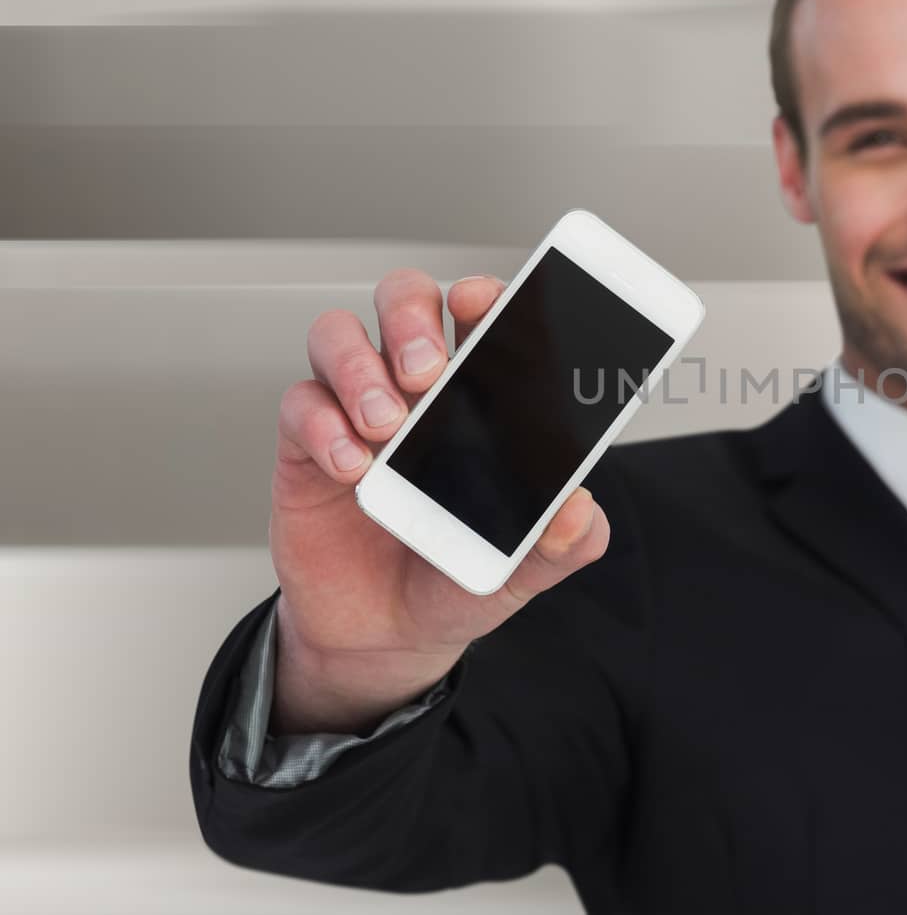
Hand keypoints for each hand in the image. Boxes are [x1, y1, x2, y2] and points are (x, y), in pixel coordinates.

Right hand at [266, 269, 610, 730]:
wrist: (386, 637)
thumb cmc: (455, 576)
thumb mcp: (527, 568)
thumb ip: (566, 539)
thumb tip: (579, 509)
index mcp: (480, 397)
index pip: (481, 317)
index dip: (482, 296)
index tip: (480, 301)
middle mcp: (416, 390)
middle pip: (404, 300)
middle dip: (411, 316)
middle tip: (426, 369)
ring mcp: (358, 410)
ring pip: (339, 335)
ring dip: (360, 366)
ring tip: (387, 423)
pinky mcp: (307, 446)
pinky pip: (301, 403)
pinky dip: (323, 426)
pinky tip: (351, 467)